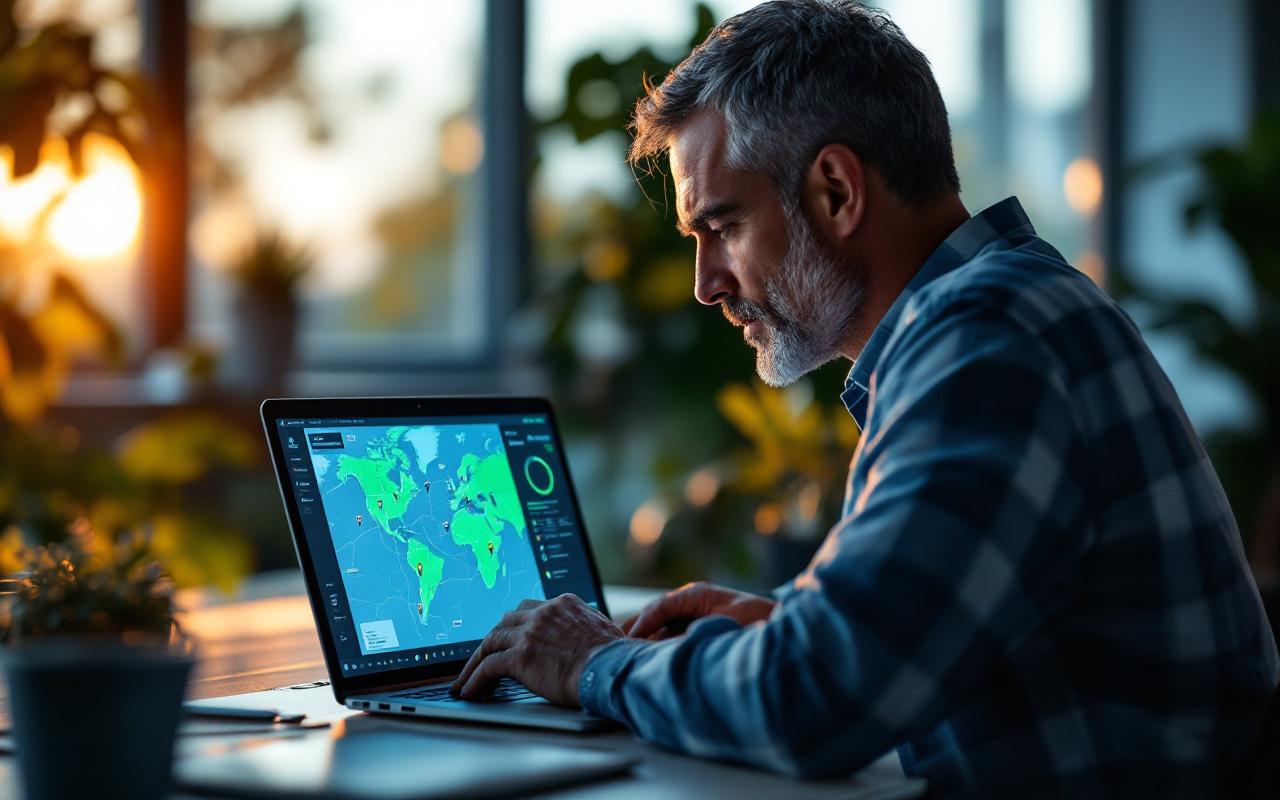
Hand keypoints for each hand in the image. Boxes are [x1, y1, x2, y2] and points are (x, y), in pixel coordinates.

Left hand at [449, 594, 622, 706]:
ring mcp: (530, 633)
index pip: (528, 608)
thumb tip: (584, 640)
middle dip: (491, 641)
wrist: (613, 670)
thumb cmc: (616, 658)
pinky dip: (475, 679)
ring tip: (466, 679)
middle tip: (480, 657)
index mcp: (563, 604)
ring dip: (475, 662)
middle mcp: (544, 613)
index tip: (506, 636)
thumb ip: (585, 628)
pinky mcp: (520, 657)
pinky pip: (489, 667)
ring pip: (491, 642)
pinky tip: (469, 691)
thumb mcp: (602, 630)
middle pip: (505, 622)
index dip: (514, 625)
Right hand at [622, 581, 775, 639]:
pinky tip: (645, 657)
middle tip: (613, 644)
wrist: (776, 620)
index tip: (630, 638)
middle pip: (655, 613)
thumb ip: (703, 630)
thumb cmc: (758, 618)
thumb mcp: (731, 623)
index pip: (662, 605)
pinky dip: (656, 645)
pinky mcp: (694, 626)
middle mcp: (690, 601)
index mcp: (697, 594)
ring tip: (622, 652)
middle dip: (635, 629)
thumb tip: (679, 644)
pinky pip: (669, 634)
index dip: (645, 621)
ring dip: (643, 638)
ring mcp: (691, 613)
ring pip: (659, 625)